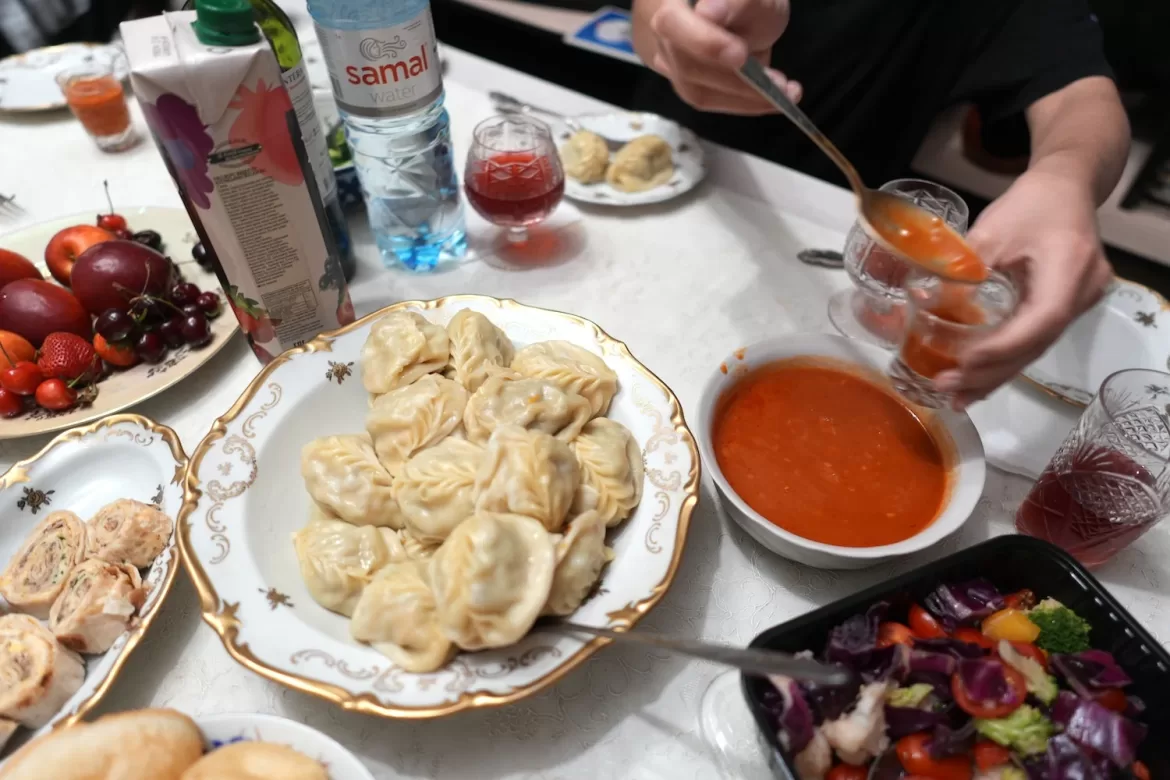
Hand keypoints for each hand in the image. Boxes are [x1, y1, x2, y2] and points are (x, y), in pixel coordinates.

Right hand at [648, 0, 797, 114]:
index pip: (673, 22)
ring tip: (787, 91)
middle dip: (735, 78)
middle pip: (684, 63)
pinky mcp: (682, 83)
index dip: (704, 42)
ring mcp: (666, 59)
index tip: (739, 55)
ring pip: (695, 88)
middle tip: (778, 82)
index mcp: (670, 0)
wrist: (734, 12)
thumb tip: (709, 12)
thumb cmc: (743, 1)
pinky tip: (775, 98)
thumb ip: (736, 0)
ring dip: (745, 95)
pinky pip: (708, 98)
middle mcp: (658, 30)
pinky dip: (744, 102)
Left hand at [935, 167, 1113, 407]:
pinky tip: (980, 378)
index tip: (964, 362)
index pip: (1039, 322)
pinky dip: (1006, 358)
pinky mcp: (1066, 305)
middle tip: (950, 391)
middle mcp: (1082, 292)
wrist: (1068, 185)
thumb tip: (924, 300)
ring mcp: (1079, 302)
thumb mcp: (992, 227)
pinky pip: (1035, 338)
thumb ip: (963, 265)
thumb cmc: (1032, 201)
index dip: (1002, 347)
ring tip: (959, 397)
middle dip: (992, 372)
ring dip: (996, 373)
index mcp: (1069, 269)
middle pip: (1036, 344)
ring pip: (1036, 347)